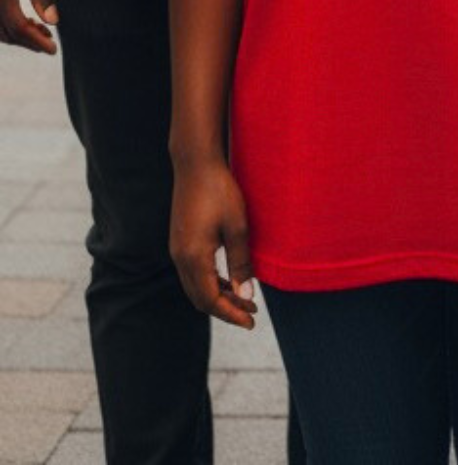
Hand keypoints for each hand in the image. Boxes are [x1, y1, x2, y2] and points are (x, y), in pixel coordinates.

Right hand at [0, 0, 54, 53]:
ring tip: (39, 30)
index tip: (53, 50)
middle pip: (1, 31)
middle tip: (49, 40)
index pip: (15, 24)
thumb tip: (53, 21)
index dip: (34, 40)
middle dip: (26, 40)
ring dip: (14, 34)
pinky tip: (23, 18)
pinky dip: (3, 23)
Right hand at [170, 157, 256, 328]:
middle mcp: (180, 258)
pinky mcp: (180, 242)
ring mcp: (177, 250)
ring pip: (195, 287)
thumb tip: (246, 295)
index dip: (231, 314)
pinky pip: (193, 273)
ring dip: (218, 296)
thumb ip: (241, 262)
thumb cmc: (220, 191)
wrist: (196, 164)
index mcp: (193, 258)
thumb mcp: (238, 226)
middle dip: (225, 309)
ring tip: (244, 300)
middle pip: (200, 298)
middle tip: (252, 314)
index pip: (210, 299)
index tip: (252, 322)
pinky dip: (211, 282)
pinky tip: (229, 280)